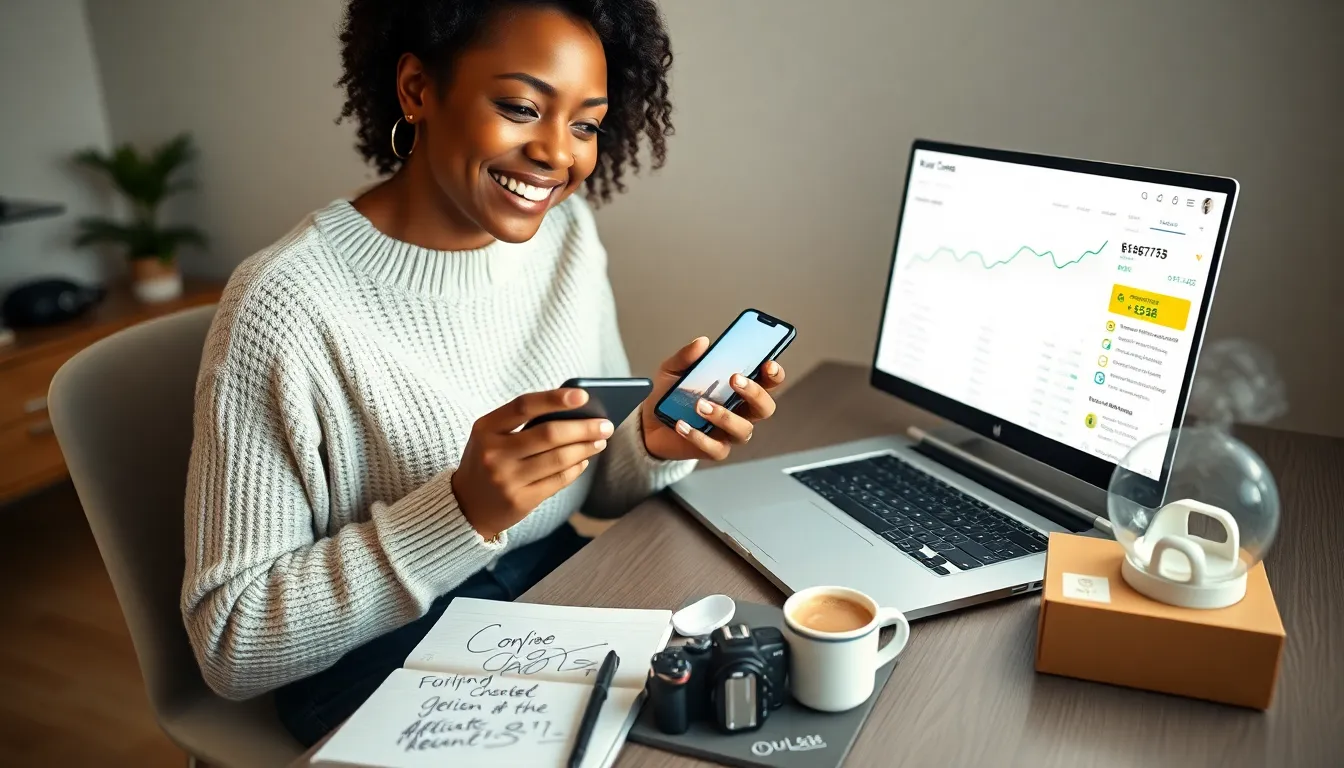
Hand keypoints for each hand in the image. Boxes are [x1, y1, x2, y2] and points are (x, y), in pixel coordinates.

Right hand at [452, 389, 613, 538]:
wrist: (465, 506)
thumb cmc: (487, 460)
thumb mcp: (491, 436)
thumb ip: (522, 422)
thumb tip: (574, 410)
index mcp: (485, 428)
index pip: (524, 406)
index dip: (554, 399)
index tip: (583, 395)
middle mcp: (493, 454)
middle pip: (548, 434)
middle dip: (583, 428)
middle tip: (605, 424)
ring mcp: (506, 480)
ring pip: (559, 459)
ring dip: (585, 448)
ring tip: (600, 441)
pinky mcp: (520, 501)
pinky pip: (558, 481)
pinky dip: (576, 468)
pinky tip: (584, 460)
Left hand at [640, 337, 786, 460]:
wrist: (650, 423)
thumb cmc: (670, 395)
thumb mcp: (673, 370)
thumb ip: (687, 356)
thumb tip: (701, 343)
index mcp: (739, 389)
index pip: (768, 382)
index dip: (773, 374)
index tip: (767, 364)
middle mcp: (741, 411)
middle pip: (765, 407)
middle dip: (755, 393)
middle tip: (735, 379)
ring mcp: (729, 433)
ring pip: (743, 429)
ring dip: (724, 416)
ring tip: (700, 405)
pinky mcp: (714, 450)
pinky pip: (715, 448)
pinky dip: (699, 436)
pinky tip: (683, 425)